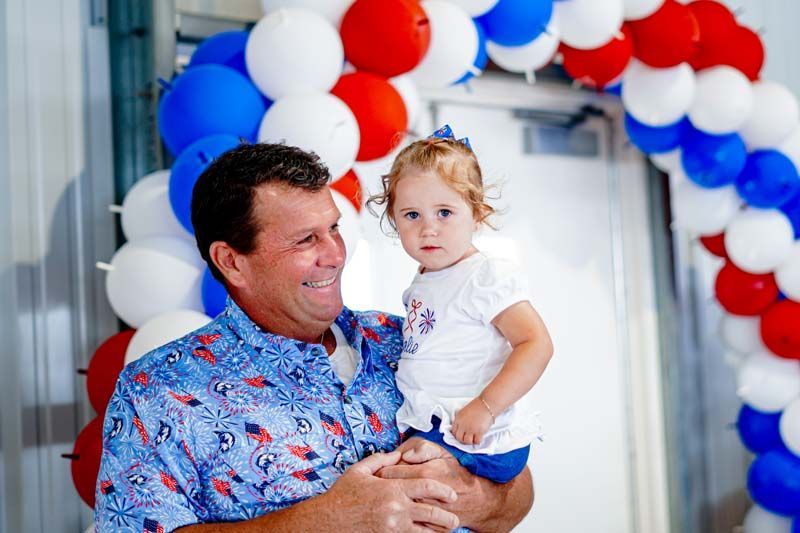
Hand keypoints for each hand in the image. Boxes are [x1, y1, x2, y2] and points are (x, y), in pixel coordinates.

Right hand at [320, 450, 459, 531]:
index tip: (452, 494)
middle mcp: (396, 508)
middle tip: (456, 518)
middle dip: (448, 517)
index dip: (442, 490)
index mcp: (392, 488)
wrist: (329, 519)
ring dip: (438, 532)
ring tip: (447, 531)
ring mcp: (393, 526)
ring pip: (424, 531)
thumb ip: (381, 460)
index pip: (426, 487)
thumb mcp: (360, 470)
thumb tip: (398, 453)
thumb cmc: (343, 494)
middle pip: (432, 513)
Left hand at [377, 441, 508, 530]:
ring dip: (389, 502)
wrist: (478, 501)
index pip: (387, 472)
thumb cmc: (458, 474)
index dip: (381, 470)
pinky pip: (405, 522)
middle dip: (381, 487)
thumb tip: (404, 454)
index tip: (381, 470)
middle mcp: (421, 494)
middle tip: (380, 485)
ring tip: (389, 498)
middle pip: (387, 491)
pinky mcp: (427, 526)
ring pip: (394, 506)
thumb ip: (423, 448)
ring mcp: (424, 512)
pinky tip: (400, 511)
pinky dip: (400, 516)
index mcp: (424, 473)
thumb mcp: (444, 453)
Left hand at [452, 398, 492, 444]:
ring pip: (467, 442)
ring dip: (470, 441)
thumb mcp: (464, 411)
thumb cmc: (477, 406)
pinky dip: (478, 441)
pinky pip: (476, 441)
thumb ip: (460, 419)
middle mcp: (463, 425)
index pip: (453, 432)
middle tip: (468, 438)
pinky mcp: (479, 432)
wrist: (487, 404)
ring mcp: (470, 429)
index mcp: (458, 419)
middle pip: (459, 438)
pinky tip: (479, 437)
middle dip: (463, 440)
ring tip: (474, 438)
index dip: (457, 435)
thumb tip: (460, 426)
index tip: (461, 436)